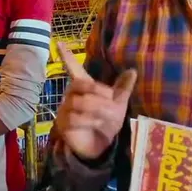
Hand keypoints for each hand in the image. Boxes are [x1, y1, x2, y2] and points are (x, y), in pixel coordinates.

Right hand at [53, 43, 135, 160]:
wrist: (99, 147)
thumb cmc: (107, 123)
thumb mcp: (118, 106)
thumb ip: (122, 89)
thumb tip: (133, 71)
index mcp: (84, 88)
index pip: (74, 69)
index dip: (67, 56)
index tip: (59, 42)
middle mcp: (72, 95)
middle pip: (83, 85)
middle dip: (101, 95)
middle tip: (113, 107)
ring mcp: (65, 109)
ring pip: (81, 102)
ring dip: (99, 111)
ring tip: (108, 120)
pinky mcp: (63, 123)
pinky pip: (76, 117)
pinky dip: (90, 121)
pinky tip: (96, 126)